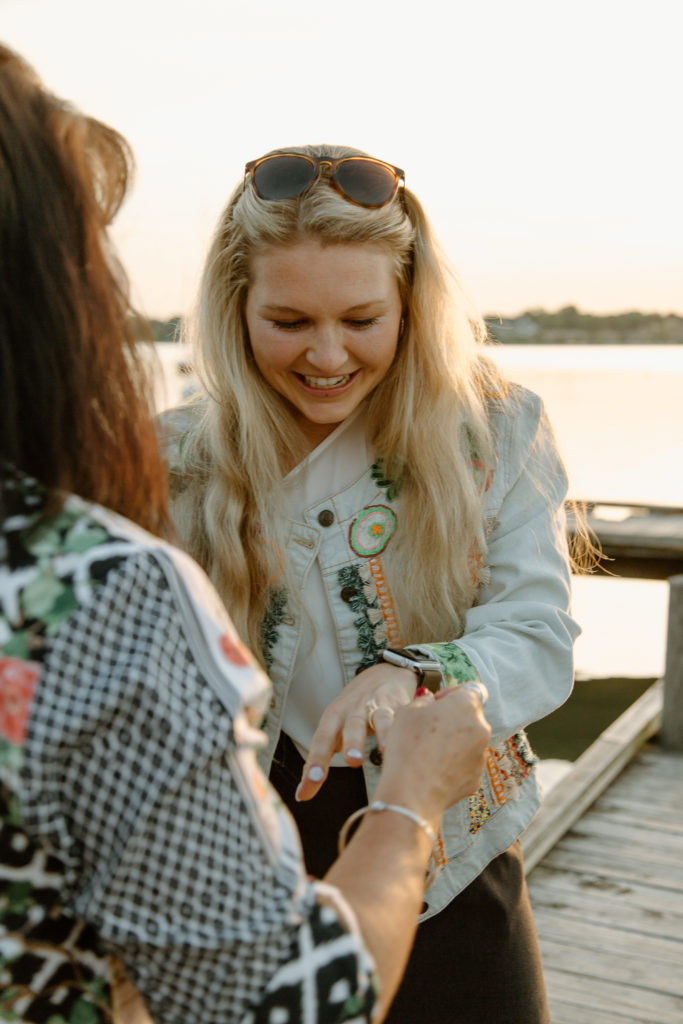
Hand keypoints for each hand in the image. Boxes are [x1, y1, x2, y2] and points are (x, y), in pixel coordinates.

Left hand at [296, 662, 415, 801]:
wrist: (386, 671)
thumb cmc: (355, 710)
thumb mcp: (335, 730)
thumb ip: (320, 760)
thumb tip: (302, 795)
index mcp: (333, 717)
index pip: (322, 740)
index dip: (317, 761)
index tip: (310, 784)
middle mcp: (353, 709)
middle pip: (350, 726)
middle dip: (351, 743)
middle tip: (352, 761)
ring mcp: (376, 704)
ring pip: (378, 717)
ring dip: (381, 733)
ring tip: (384, 750)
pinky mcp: (398, 703)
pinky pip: (402, 715)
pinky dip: (404, 725)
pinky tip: (409, 738)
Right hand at [377, 684, 490, 825]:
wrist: (411, 793)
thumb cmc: (407, 747)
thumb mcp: (407, 711)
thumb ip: (424, 700)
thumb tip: (430, 701)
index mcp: (467, 706)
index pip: (472, 689)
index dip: (453, 693)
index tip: (437, 703)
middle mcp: (481, 729)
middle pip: (470, 716)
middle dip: (452, 718)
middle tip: (427, 728)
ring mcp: (481, 756)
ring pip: (468, 741)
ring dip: (453, 741)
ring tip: (427, 752)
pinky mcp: (476, 778)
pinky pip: (465, 763)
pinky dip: (452, 763)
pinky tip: (432, 768)